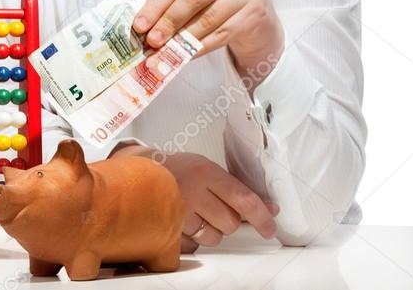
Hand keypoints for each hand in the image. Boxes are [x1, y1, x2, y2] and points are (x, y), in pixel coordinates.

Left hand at [133, 0, 284, 87]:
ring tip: (166, 51)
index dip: (155, 4)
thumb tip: (145, 25)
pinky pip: (222, 34)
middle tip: (152, 41)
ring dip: (183, 38)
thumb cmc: (219, 1)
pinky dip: (201, 46)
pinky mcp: (256, 12)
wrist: (258, 17)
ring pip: (207, 18)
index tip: (139, 25)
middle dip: (168, 21)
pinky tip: (187, 55)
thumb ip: (175, 1)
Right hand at [161, 152, 278, 251]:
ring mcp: (178, 210)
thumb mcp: (207, 169)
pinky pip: (195, 243)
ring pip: (214, 237)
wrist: (141, 172)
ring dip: (211, 231)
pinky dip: (195, 236)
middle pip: (230, 222)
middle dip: (228, 220)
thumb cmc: (178, 170)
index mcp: (206, 172)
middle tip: (215, 208)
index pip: (244, 199)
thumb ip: (236, 188)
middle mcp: (192, 190)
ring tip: (197, 214)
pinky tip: (185, 220)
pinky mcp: (167, 226)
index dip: (262, 217)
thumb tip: (270, 209)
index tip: (270, 228)